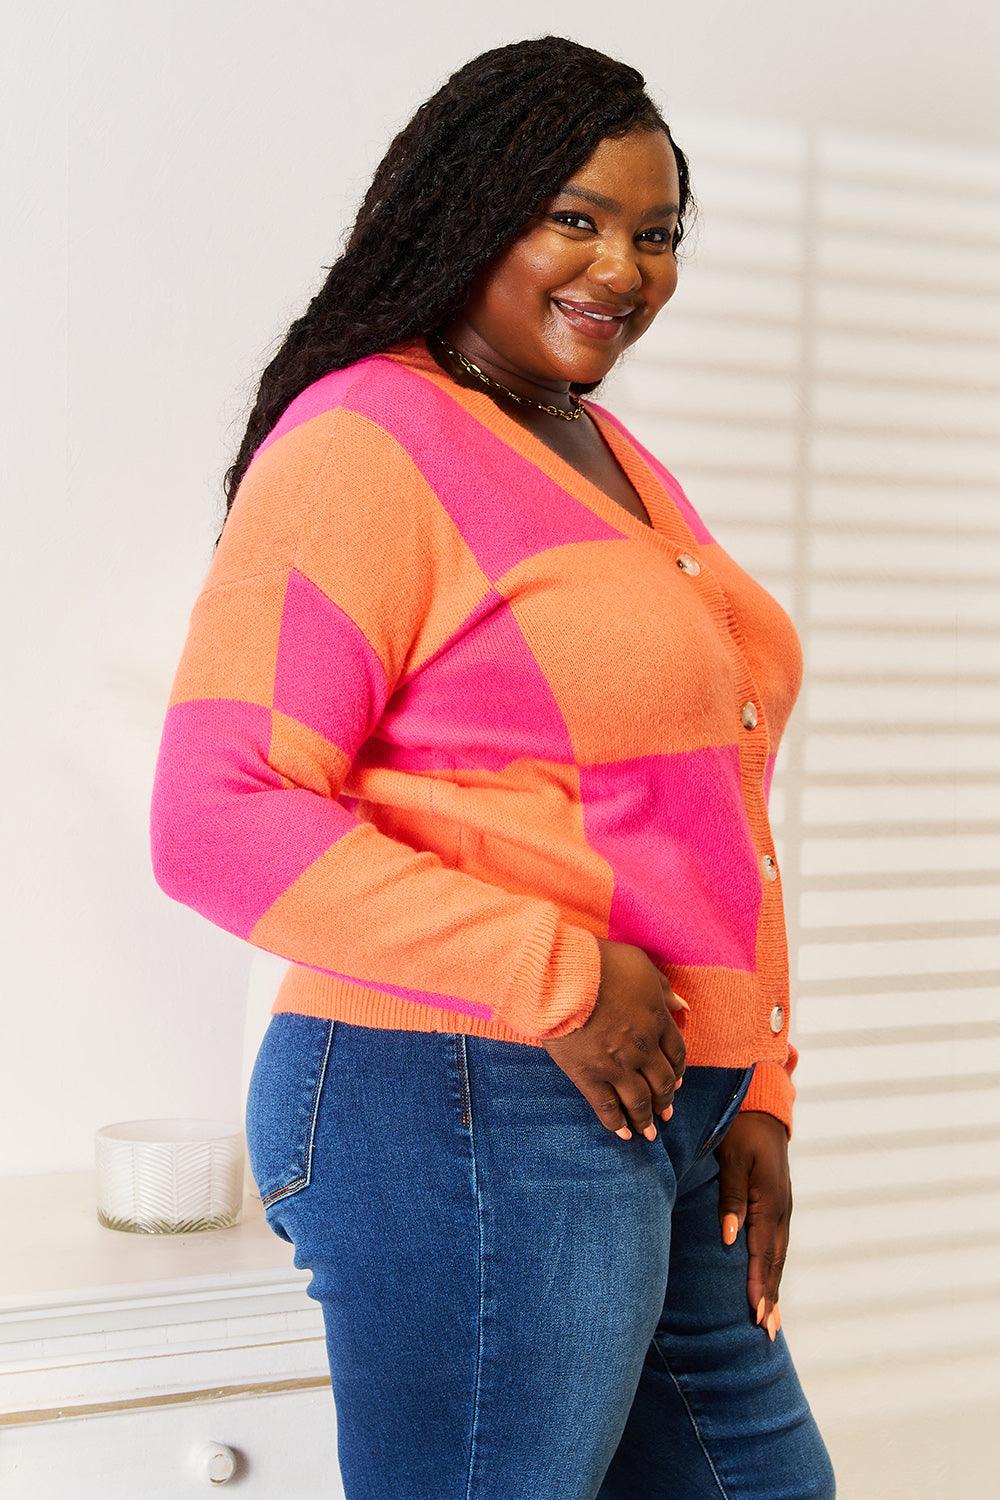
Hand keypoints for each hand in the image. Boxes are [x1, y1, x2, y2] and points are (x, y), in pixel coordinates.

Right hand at [541, 938, 687, 1142]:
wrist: (561, 976)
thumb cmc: (600, 962)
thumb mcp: (639, 964)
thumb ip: (662, 988)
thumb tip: (681, 1006)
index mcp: (656, 1020)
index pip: (676, 1053)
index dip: (677, 1071)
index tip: (676, 1082)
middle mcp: (642, 1048)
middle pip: (662, 1082)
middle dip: (666, 1101)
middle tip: (666, 1114)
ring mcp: (616, 1065)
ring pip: (639, 1101)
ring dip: (646, 1119)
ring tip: (648, 1134)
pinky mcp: (588, 1076)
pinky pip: (607, 1107)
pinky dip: (617, 1124)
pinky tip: (623, 1135)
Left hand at [715, 1111, 790, 1341]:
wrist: (761, 1106)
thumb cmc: (740, 1129)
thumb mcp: (732, 1159)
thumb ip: (732, 1198)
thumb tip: (729, 1239)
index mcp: (769, 1200)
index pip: (763, 1252)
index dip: (759, 1285)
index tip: (757, 1316)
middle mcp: (780, 1208)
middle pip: (775, 1261)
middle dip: (771, 1297)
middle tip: (768, 1332)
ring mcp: (782, 1207)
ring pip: (778, 1255)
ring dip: (774, 1287)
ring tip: (771, 1320)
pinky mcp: (777, 1203)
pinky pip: (776, 1243)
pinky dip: (774, 1268)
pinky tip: (769, 1282)